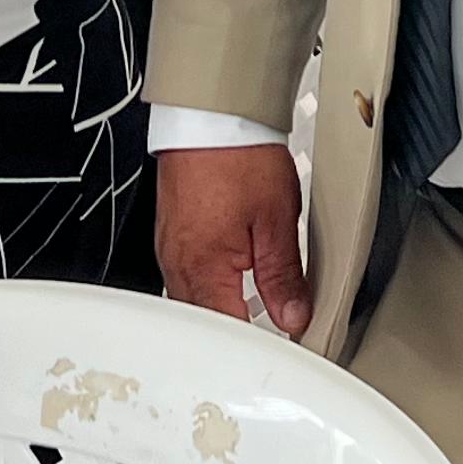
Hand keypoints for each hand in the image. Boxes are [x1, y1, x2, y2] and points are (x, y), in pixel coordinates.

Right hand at [156, 144, 307, 333]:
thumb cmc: (237, 156)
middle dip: (237, 337)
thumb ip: (283, 276)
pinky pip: (186, 279)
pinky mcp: (169, 236)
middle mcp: (179, 265)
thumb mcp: (277, 219)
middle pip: (205, 324)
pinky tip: (230, 285)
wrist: (210, 115)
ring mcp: (170, 251)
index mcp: (205, 269)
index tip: (284, 346)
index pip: (229, 333)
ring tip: (254, 314)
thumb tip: (292, 317)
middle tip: (272, 338)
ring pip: (193, 304)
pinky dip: (209, 290)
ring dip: (221, 314)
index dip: (259, 348)